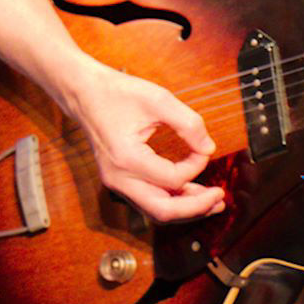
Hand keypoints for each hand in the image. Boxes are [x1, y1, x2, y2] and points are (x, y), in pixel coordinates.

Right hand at [67, 56, 223, 222]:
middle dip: (196, 208)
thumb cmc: (117, 92)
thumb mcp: (158, 99)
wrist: (84, 92)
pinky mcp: (118, 181)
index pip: (173, 178)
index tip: (204, 148)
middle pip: (163, 211)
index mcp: (127, 158)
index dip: (197, 166)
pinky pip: (147, 201)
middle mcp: (119, 178)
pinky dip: (170, 201)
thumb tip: (209, 148)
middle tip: (220, 199)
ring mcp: (116, 182)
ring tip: (211, 203)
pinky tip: (189, 193)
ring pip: (155, 211)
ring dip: (185, 209)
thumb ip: (189, 123)